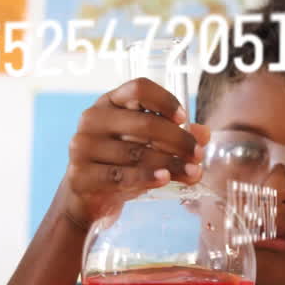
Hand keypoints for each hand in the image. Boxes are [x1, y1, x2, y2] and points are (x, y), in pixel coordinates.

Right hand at [57, 78, 210, 229]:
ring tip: (192, 173)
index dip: (165, 101)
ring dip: (171, 164)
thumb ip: (174, 137)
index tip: (183, 118)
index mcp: (109, 102)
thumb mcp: (147, 146)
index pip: (138, 88)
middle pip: (145, 123)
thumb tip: (203, 134)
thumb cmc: (120, 163)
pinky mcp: (81, 175)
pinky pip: (121, 176)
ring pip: (137, 153)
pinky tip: (165, 179)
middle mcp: (92, 119)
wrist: (87, 196)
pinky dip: (147, 177)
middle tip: (197, 154)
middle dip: (178, 140)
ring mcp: (83, 146)